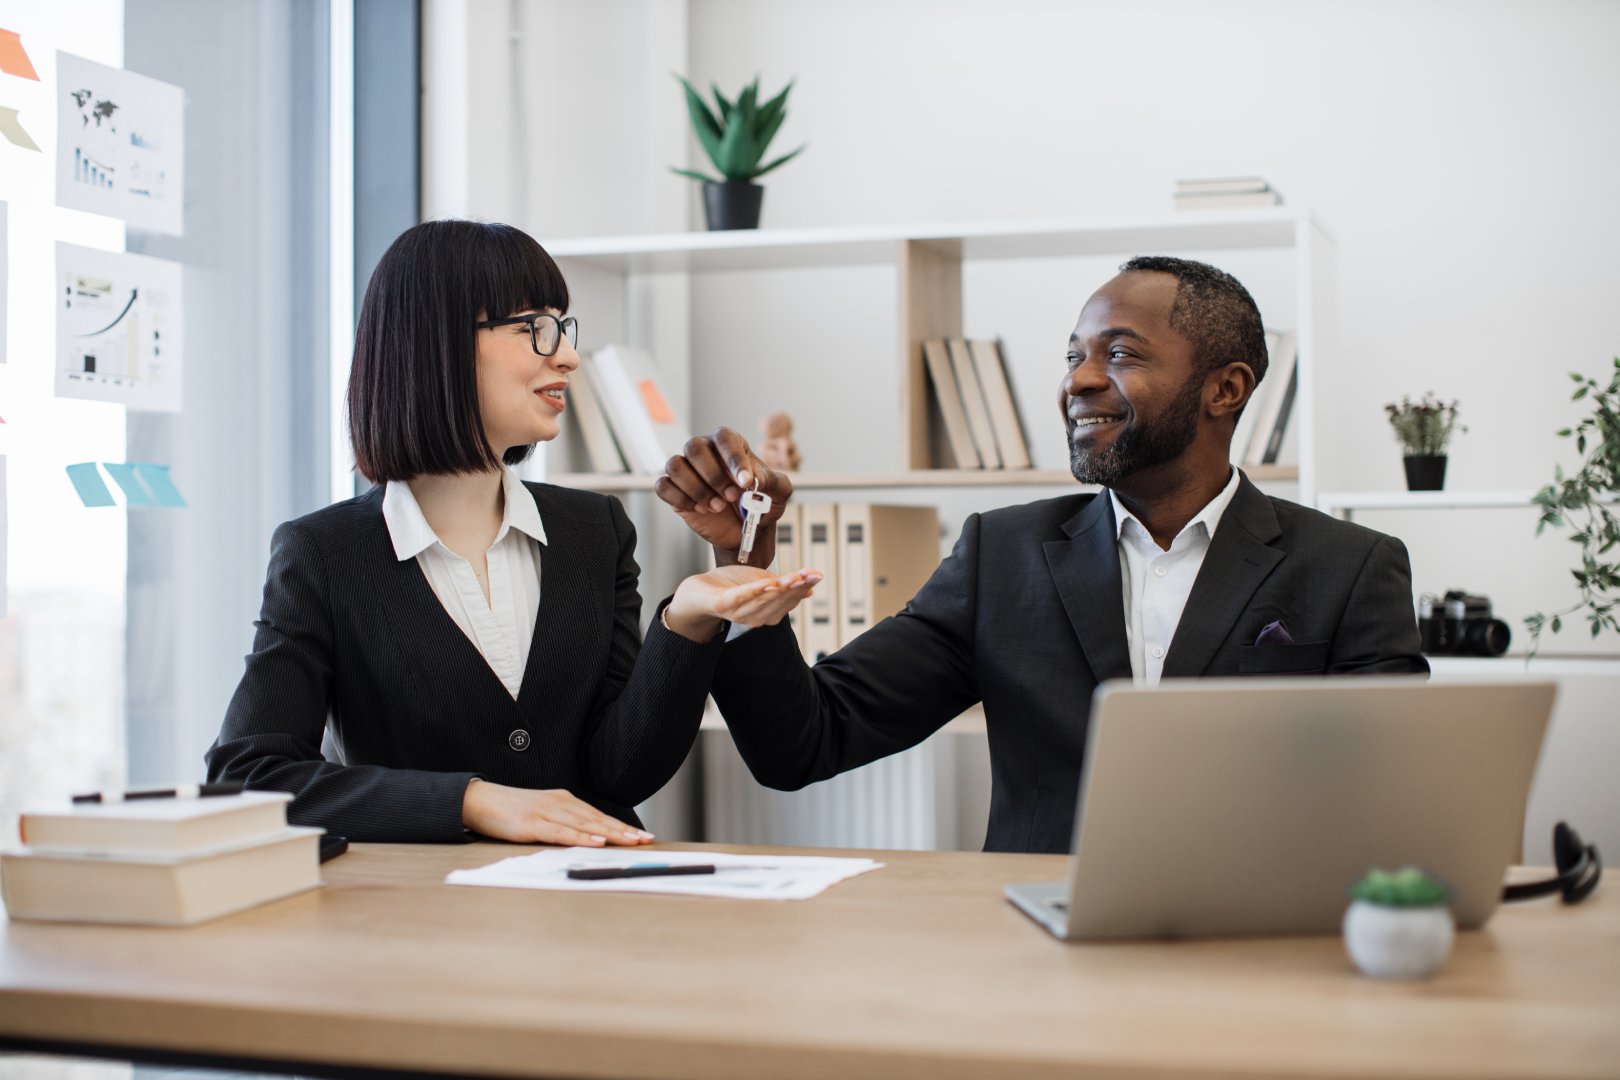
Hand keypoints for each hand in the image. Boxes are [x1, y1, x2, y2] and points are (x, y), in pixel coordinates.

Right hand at [461, 779, 653, 845]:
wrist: (480, 801)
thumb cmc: (511, 810)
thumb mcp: (542, 813)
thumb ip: (563, 822)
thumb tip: (586, 836)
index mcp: (564, 800)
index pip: (598, 816)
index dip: (622, 826)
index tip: (642, 835)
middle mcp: (560, 803)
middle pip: (597, 820)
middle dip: (623, 831)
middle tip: (645, 840)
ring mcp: (547, 812)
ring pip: (585, 825)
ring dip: (610, 834)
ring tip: (630, 841)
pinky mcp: (533, 824)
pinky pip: (561, 833)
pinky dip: (581, 838)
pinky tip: (596, 842)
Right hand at [655, 427, 793, 565]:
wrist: (745, 528)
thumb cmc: (761, 503)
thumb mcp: (779, 493)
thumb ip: (773, 482)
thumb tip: (755, 479)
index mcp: (729, 444)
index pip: (724, 438)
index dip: (734, 459)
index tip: (746, 482)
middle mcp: (705, 451)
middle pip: (693, 447)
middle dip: (713, 476)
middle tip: (732, 496)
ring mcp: (687, 469)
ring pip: (675, 465)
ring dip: (697, 489)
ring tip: (717, 506)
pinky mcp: (674, 489)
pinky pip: (663, 486)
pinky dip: (681, 499)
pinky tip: (701, 510)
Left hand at [663, 564, 822, 640]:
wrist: (698, 592)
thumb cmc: (729, 587)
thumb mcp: (762, 581)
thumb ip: (783, 585)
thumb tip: (810, 585)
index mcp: (768, 612)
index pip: (790, 599)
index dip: (803, 587)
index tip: (817, 575)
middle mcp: (757, 616)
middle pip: (780, 600)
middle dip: (797, 587)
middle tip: (810, 574)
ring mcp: (740, 612)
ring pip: (765, 599)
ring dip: (781, 589)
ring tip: (795, 577)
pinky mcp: (724, 605)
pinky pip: (742, 598)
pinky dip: (756, 591)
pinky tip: (768, 583)